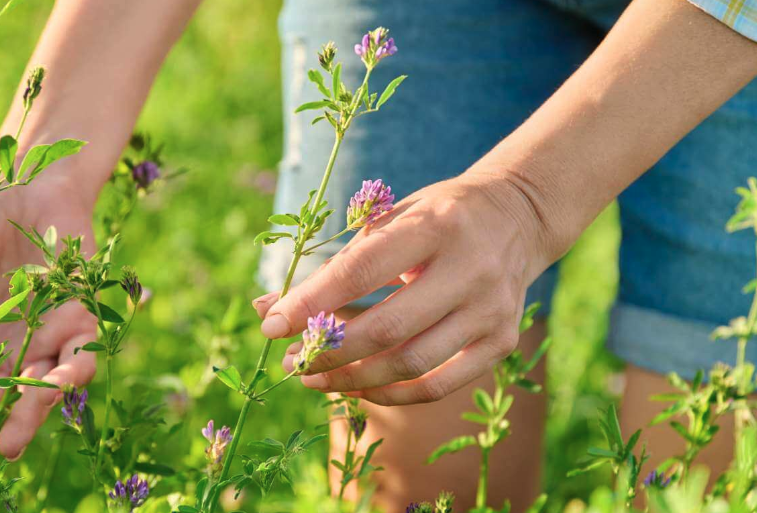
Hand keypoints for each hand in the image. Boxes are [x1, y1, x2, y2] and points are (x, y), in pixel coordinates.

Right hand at [0, 170, 97, 459]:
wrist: (23, 186)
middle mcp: (22, 339)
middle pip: (15, 392)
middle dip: (5, 425)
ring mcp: (53, 324)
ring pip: (53, 376)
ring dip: (38, 404)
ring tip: (18, 434)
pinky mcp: (82, 303)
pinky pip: (83, 340)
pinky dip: (73, 361)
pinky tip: (62, 378)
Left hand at [254, 170, 548, 405]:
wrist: (518, 217)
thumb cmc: (440, 216)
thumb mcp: (393, 219)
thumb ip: (338, 263)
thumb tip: (270, 307)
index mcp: (437, 225)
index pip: (361, 271)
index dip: (311, 302)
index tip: (271, 325)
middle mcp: (471, 269)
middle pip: (387, 328)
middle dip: (328, 352)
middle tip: (291, 361)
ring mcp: (492, 310)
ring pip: (410, 365)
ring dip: (352, 380)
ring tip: (313, 379)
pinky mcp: (502, 342)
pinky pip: (438, 385)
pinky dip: (392, 394)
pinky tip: (359, 388)